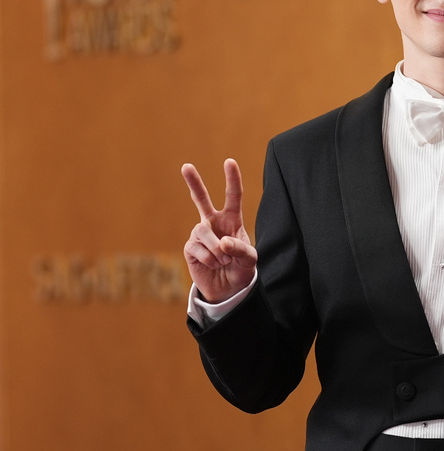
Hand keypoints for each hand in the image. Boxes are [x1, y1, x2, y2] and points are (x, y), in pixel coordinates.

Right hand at [181, 159, 257, 303]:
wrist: (228, 289)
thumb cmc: (241, 269)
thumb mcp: (250, 260)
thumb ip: (240, 249)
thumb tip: (222, 242)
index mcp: (232, 220)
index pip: (233, 196)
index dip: (232, 179)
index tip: (229, 161)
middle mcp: (213, 223)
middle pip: (201, 199)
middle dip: (194, 183)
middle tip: (186, 166)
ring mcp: (200, 234)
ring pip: (203, 232)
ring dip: (216, 249)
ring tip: (224, 261)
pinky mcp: (190, 248)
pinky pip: (198, 248)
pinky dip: (209, 259)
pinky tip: (213, 264)